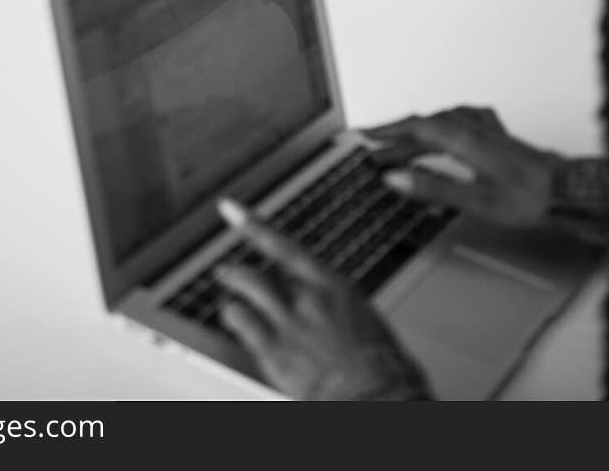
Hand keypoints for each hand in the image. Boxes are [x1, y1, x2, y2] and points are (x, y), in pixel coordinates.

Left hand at [214, 199, 429, 400]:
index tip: (234, 210)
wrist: (380, 397)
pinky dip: (233, 315)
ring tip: (225, 282)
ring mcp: (288, 323)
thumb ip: (334, 306)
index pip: (284, 246)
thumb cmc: (384, 366)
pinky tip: (231, 315)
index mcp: (333, 286)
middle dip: (241, 269)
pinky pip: (242, 322)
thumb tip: (324, 304)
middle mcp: (307, 298)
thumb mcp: (364, 320)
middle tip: (228, 269)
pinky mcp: (275, 353)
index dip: (255, 226)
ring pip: (246, 289)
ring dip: (232, 284)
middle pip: (261, 271)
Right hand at [365, 105, 558, 226]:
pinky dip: (446, 122)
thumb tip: (396, 179)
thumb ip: (433, 188)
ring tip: (404, 145)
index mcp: (465, 140)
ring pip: (444, 121)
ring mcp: (488, 130)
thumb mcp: (475, 201)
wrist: (568, 193)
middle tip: (377, 152)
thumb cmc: (530, 198)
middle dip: (399, 137)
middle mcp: (475, 129)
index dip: (388, 130)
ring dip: (420, 131)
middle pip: (427, 125)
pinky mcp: (499, 136)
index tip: (366, 134)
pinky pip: (464, 119)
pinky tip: (449, 127)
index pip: (416, 127)